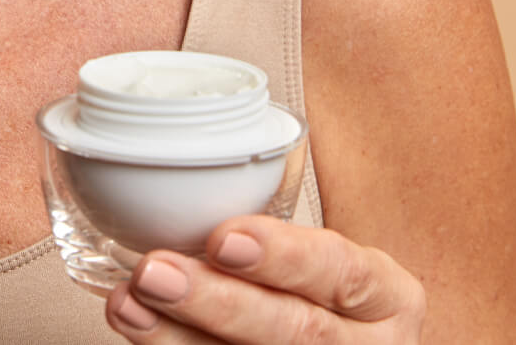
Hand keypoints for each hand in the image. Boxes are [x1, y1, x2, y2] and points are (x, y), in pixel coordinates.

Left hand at [104, 215, 426, 342]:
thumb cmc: (326, 296)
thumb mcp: (328, 264)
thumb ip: (275, 241)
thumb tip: (174, 185)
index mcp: (387, 298)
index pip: (342, 272)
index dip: (283, 256)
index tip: (222, 237)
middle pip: (294, 330)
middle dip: (217, 302)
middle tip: (155, 272)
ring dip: (180, 337)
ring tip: (129, 305)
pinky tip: (142, 334)